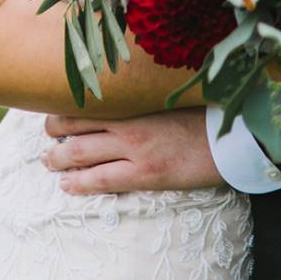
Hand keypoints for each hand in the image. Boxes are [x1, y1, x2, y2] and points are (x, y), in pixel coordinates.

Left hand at [41, 107, 225, 194]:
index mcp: (137, 100)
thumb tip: (126, 93)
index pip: (88, 101)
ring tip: (49, 161)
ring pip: (81, 154)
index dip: (65, 106)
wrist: (233, 138)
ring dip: (59, 159)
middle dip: (54, 133)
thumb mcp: (172, 96)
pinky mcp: (146, 174)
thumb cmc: (206, 114)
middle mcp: (129, 122)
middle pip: (76, 125)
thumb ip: (146, 95)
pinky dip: (79, 183)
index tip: (56, 109)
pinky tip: (68, 185)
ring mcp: (135, 149)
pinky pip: (101, 181)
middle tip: (47, 138)